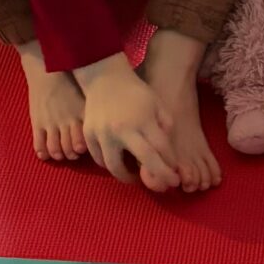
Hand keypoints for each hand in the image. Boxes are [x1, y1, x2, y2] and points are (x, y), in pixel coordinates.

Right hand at [76, 55, 176, 186]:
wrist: (105, 78)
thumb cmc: (135, 92)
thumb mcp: (157, 104)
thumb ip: (166, 126)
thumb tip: (168, 152)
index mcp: (142, 120)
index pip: (161, 149)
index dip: (170, 165)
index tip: (175, 174)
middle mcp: (122, 129)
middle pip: (143, 162)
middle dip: (158, 177)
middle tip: (164, 185)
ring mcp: (102, 134)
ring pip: (115, 167)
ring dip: (128, 176)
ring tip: (136, 177)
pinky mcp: (88, 135)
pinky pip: (99, 160)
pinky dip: (109, 165)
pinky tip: (118, 164)